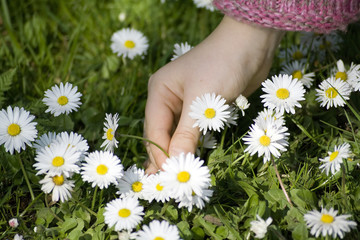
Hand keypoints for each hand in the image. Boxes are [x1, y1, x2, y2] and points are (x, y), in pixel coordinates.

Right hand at [144, 16, 283, 173]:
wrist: (252, 45)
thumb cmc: (222, 66)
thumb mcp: (202, 102)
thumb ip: (187, 133)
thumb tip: (176, 163)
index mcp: (159, 92)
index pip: (155, 130)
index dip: (161, 154)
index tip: (170, 176)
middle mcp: (168, 98)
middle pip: (162, 134)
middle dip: (167, 156)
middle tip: (170, 182)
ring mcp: (186, 104)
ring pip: (178, 134)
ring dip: (180, 153)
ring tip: (178, 177)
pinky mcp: (204, 108)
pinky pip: (194, 131)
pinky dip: (194, 145)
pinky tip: (194, 160)